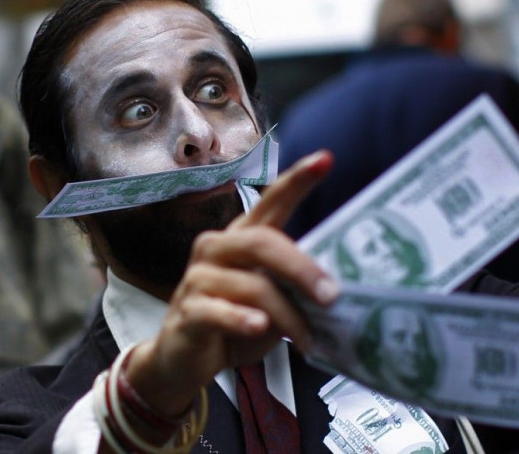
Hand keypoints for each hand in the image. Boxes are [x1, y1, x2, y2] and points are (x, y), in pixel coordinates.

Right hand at [126, 150, 337, 417]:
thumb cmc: (233, 325)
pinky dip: (243, 320)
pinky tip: (259, 327)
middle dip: (301, 268)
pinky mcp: (188, 311)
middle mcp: (217, 249)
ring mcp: (198, 278)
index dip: (296, 180)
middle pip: (263, 242)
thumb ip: (292, 289)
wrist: (182, 360)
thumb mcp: (270, 304)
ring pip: (252, 286)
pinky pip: (220, 311)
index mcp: (241, 240)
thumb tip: (337, 292)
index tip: (325, 159)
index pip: (270, 203)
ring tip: (308, 341)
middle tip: (332, 295)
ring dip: (287, 316)